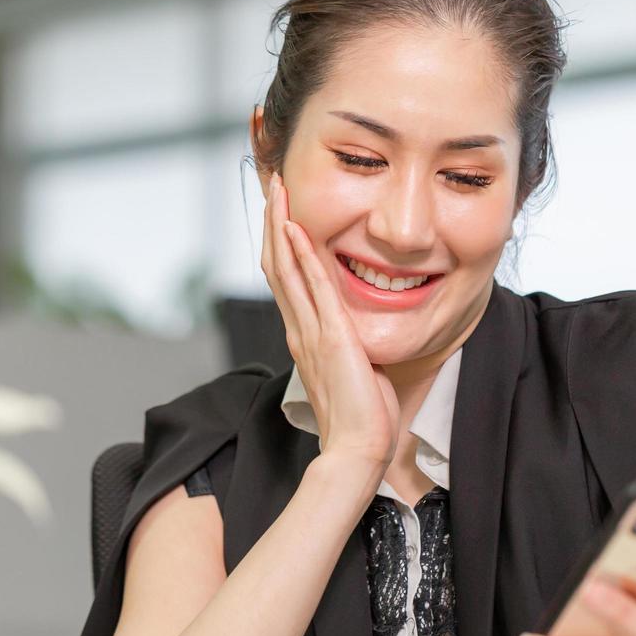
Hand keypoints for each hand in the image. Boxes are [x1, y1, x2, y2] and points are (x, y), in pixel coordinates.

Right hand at [259, 173, 399, 470]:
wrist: (358, 450)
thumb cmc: (362, 418)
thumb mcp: (354, 371)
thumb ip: (348, 348)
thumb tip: (358, 338)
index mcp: (305, 336)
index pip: (286, 280)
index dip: (280, 243)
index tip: (280, 211)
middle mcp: (299, 329)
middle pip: (277, 264)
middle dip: (272, 222)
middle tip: (273, 184)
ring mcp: (310, 332)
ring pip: (286, 267)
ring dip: (280, 225)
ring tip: (278, 190)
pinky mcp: (330, 336)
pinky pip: (312, 286)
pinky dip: (301, 254)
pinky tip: (295, 227)